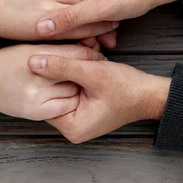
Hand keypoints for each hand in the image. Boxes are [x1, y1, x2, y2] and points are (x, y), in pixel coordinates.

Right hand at [0, 44, 103, 119]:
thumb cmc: (5, 62)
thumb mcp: (28, 46)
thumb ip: (53, 46)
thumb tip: (85, 44)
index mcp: (35, 55)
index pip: (74, 52)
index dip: (91, 50)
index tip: (98, 50)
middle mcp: (36, 76)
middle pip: (76, 71)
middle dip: (89, 67)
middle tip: (99, 64)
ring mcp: (37, 96)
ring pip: (73, 89)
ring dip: (82, 84)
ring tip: (88, 79)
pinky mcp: (36, 112)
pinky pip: (65, 106)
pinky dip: (72, 99)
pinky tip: (74, 94)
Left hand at [28, 53, 170, 142]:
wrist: (149, 93)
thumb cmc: (126, 87)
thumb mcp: (92, 73)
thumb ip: (62, 67)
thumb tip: (32, 62)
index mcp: (72, 127)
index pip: (43, 100)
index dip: (43, 77)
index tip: (42, 58)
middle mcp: (72, 129)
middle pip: (51, 96)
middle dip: (55, 73)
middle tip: (57, 54)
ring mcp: (78, 120)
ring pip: (61, 90)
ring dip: (65, 72)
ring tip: (72, 57)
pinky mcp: (84, 110)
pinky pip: (71, 91)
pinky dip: (73, 76)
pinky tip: (78, 62)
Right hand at [35, 0, 179, 38]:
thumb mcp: (99, 8)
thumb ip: (69, 18)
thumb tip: (40, 28)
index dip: (54, 17)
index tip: (63, 36)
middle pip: (63, 1)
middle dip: (77, 25)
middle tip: (90, 44)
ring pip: (76, 6)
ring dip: (89, 26)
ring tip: (103, 42)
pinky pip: (87, 5)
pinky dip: (95, 20)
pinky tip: (106, 35)